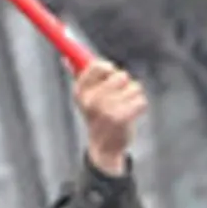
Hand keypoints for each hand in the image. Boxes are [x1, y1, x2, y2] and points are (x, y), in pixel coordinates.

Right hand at [74, 58, 146, 175]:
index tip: (109, 73)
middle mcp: (92, 100)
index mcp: (81, 92)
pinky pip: (141, 100)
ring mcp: (106, 110)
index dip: (107, 68)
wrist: (104, 148)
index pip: (96, 66)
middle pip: (120, 75)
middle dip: (124, 83)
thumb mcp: (85, 97)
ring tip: (125, 107)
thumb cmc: (97, 117)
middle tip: (119, 96)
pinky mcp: (121, 119)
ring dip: (133, 95)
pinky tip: (131, 115)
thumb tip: (66, 59)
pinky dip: (140, 106)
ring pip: (134, 87)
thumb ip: (78, 76)